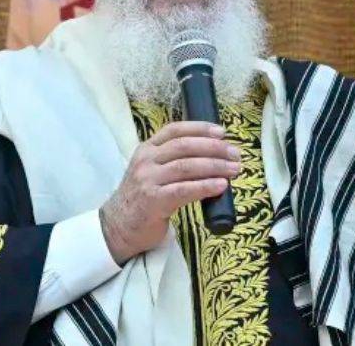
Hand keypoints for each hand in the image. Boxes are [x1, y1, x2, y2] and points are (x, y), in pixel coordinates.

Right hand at [99, 121, 239, 264]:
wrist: (118, 227)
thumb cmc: (143, 198)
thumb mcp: (152, 171)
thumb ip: (174, 160)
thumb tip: (215, 155)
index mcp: (147, 149)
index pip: (175, 130)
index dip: (200, 128)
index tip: (222, 132)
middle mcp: (146, 161)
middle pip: (185, 146)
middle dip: (214, 148)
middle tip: (235, 153)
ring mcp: (148, 180)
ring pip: (187, 166)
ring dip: (215, 166)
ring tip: (234, 169)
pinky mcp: (153, 201)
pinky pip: (184, 190)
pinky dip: (205, 186)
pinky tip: (221, 186)